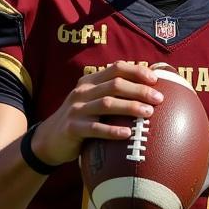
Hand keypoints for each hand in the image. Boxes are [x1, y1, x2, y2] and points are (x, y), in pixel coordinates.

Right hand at [31, 61, 164, 165]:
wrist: (49, 139)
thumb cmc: (81, 120)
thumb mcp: (92, 101)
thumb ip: (112, 93)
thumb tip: (149, 89)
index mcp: (90, 82)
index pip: (116, 68)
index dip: (136, 71)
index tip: (155, 79)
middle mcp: (82, 92)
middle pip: (115, 85)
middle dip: (139, 90)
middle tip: (159, 98)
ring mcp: (76, 110)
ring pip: (107, 104)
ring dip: (130, 107)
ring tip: (149, 113)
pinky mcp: (72, 128)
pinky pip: (94, 128)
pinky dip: (112, 130)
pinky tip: (127, 133)